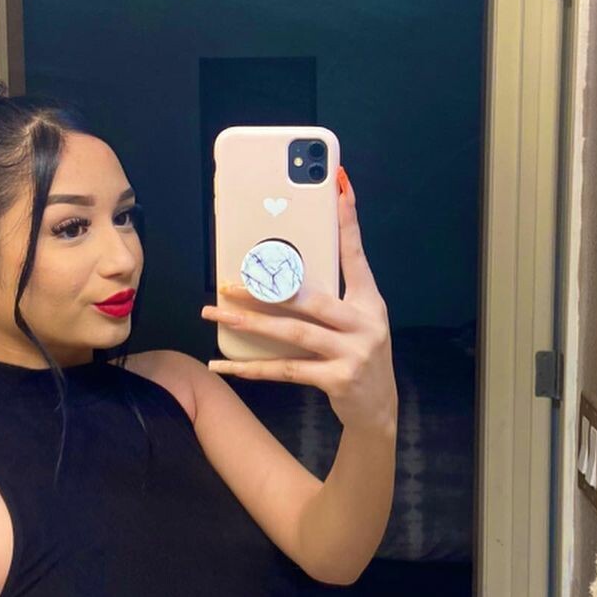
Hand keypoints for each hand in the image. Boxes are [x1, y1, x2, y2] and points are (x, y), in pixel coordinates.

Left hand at [201, 165, 397, 433]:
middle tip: (230, 281)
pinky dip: (250, 368)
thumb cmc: (360, 358)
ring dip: (250, 324)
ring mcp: (353, 352)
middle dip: (266, 287)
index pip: (356, 254)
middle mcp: (365, 323)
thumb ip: (333, 297)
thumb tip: (289, 271)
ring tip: (218, 315)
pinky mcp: (337, 380)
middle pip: (310, 297)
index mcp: (370, 302)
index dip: (348, 221)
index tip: (339, 186)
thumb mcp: (359, 322)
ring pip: (293, 332)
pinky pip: (286, 370)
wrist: (379, 410)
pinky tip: (223, 365)